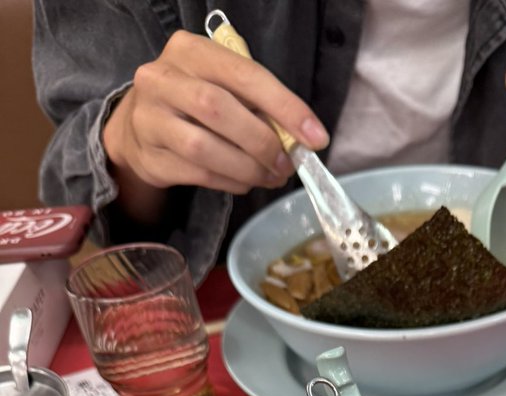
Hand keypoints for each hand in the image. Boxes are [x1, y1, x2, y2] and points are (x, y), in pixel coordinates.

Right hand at [103, 30, 328, 220]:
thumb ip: (255, 102)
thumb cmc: (192, 102)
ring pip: (204, 148)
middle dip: (263, 142)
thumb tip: (299, 137)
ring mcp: (150, 118)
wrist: (138, 127)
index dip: (285, 107)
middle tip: (287, 164)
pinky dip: (231, 182)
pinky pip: (198, 174)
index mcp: (189, 51)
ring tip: (270, 177)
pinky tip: (246, 182)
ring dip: (248, 168)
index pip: (244, 74)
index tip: (316, 137)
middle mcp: (162, 78)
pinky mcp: (149, 155)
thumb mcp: (220, 84)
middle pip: (218, 108)